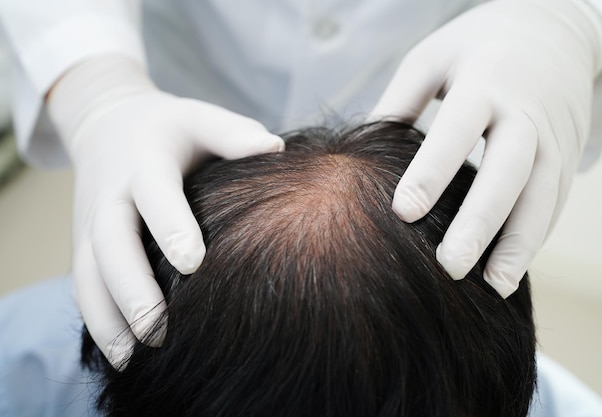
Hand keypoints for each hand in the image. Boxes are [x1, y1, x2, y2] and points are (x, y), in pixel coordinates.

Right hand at [47, 55, 283, 368]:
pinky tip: (121, 354)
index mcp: (145, 161)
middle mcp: (111, 195)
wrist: (106, 124)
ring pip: (88, 274)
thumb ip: (233, 133)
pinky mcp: (83, 244)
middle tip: (160, 329)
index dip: (170, 227)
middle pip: (111, 243)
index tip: (193, 264)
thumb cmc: (169, 128)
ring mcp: (90, 222)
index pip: (154, 195)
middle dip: (132, 288)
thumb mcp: (199, 118)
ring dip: (108, 318)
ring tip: (136, 356)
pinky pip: (83, 286)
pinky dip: (98, 322)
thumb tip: (276, 149)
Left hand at [370, 0, 601, 296]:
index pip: (457, 130)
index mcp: (484, 82)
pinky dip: (536, 238)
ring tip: (492, 286)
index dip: (432, 171)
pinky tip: (510, 269)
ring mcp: (553, 137)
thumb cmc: (476, 46)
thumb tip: (357, 152)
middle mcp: (524, 113)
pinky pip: (555, 202)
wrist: (554, 28)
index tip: (403, 213)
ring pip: (542, 196)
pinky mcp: (568, 156)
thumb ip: (399, 101)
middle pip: (507, 172)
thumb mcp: (432, 58)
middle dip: (480, 222)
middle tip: (450, 266)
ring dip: (520, 245)